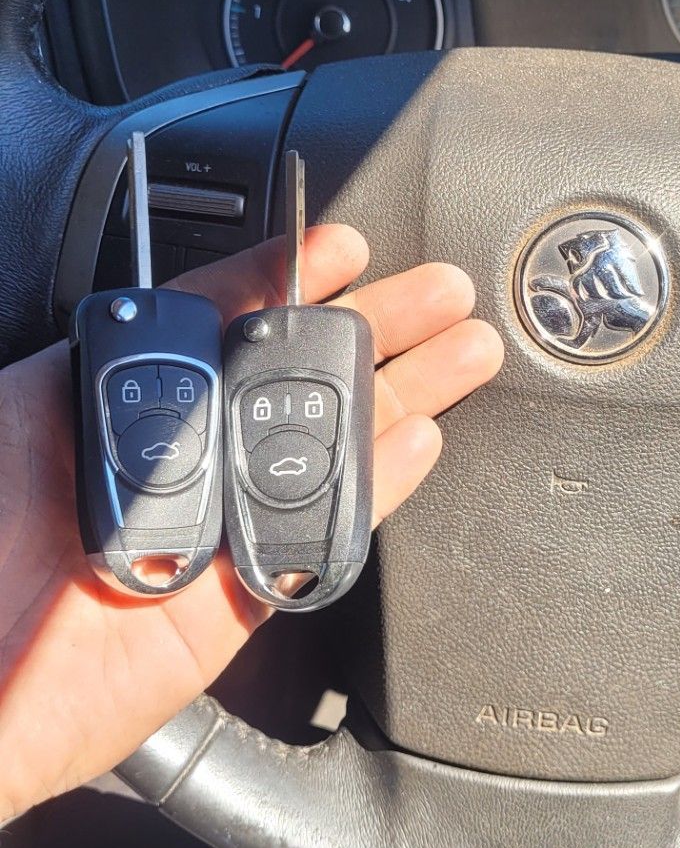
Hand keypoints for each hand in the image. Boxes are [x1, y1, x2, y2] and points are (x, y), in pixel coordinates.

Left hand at [0, 227, 502, 822]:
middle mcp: (182, 459)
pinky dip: (378, 488)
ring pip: (328, 447)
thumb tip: (175, 296)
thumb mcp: (22, 407)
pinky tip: (421, 440)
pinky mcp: (242, 599)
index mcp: (126, 403)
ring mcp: (218, 525)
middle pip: (297, 377)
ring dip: (404, 393)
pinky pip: (325, 537)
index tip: (342, 247)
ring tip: (467, 349)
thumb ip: (99, 351)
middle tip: (440, 290)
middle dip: (375, 326)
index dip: (288, 278)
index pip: (224, 320)